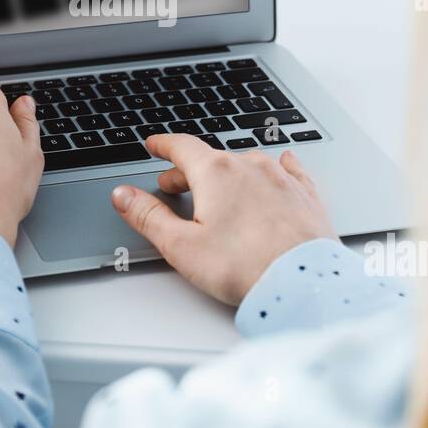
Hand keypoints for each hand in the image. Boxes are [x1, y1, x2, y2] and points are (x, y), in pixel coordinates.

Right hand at [110, 134, 335, 305]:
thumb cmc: (245, 267)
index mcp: (216, 173)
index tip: (154, 145)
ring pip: (246, 165)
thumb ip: (148, 216)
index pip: (182, 147)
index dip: (163, 146)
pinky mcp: (304, 194)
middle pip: (211, 159)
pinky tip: (280, 166)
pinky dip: (273, 170)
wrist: (304, 282)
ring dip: (227, 174)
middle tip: (174, 184)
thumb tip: (123, 196)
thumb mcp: (181, 246)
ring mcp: (281, 178)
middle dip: (189, 171)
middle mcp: (250, 166)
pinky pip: (286, 171)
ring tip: (218, 190)